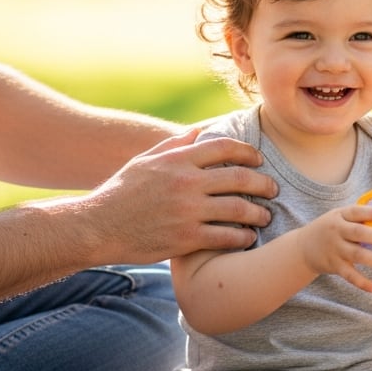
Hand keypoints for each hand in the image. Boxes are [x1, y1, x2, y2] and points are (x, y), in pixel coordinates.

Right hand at [89, 130, 276, 262]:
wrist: (98, 226)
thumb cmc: (121, 192)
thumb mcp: (144, 161)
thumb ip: (173, 146)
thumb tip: (198, 132)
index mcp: (178, 160)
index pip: (225, 148)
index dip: (248, 153)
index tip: (258, 161)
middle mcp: (186, 182)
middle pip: (239, 178)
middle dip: (263, 184)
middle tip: (273, 189)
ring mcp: (187, 211)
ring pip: (238, 209)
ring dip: (258, 213)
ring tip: (264, 216)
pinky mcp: (186, 238)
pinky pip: (225, 237)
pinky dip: (242, 238)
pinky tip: (247, 238)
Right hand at [296, 204, 371, 293]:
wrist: (303, 248)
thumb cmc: (329, 229)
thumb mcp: (338, 216)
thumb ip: (358, 216)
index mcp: (339, 216)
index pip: (356, 212)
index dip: (371, 213)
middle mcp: (336, 231)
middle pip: (358, 233)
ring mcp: (335, 250)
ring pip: (356, 255)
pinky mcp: (334, 266)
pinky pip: (350, 275)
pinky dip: (362, 283)